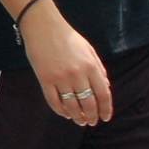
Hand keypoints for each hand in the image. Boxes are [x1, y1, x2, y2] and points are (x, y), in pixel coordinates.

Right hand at [19, 8, 113, 125]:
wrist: (43, 26)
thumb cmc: (67, 36)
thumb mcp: (89, 50)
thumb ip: (99, 68)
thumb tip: (106, 87)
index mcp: (90, 66)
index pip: (103, 94)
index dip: (106, 109)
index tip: (106, 117)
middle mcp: (77, 74)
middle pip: (88, 103)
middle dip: (92, 116)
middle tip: (91, 122)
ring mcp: (60, 78)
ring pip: (71, 105)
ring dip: (77, 116)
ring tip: (79, 121)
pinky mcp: (45, 79)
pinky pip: (54, 101)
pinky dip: (60, 111)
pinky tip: (65, 113)